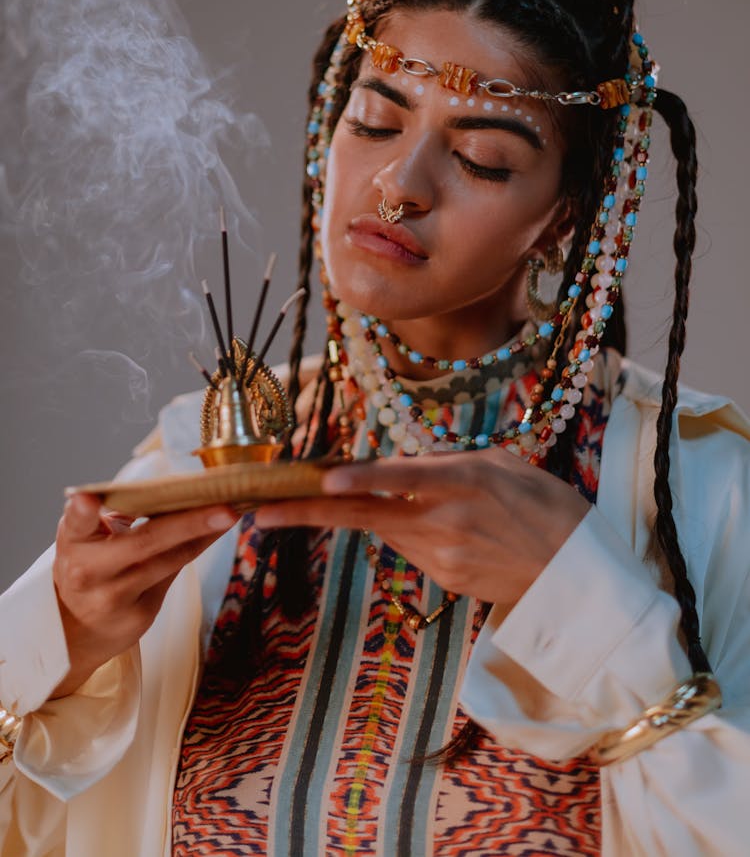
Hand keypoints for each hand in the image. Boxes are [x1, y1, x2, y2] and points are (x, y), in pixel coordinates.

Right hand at [51, 493, 239, 696]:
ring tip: (230, 514)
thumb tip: (165, 486)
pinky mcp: (139, 615)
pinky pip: (174, 574)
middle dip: (189, 523)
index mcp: (74, 542)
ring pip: (169, 560)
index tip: (86, 499)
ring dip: (204, 534)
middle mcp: (90, 571)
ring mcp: (115, 597)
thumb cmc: (89, 566)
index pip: (76, 523)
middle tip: (224, 508)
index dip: (81, 512)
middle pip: (144, 542)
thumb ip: (114, 513)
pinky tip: (216, 532)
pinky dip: (197, 548)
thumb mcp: (86, 537)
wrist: (79, 628)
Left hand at [254, 449, 589, 610]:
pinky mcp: (444, 580)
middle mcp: (444, 521)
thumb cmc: (547, 506)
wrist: (579, 575)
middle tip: (258, 512)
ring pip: (384, 530)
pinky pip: (410, 549)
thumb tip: (403, 465)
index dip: (359, 479)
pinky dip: (410, 532)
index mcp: (462, 482)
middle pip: (363, 516)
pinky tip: (449, 528)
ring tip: (393, 501)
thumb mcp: (502, 465)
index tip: (321, 479)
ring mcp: (441, 557)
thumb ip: (446, 465)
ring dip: (368, 514)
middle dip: (305, 513)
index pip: (400, 480)